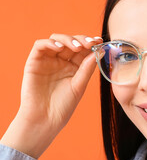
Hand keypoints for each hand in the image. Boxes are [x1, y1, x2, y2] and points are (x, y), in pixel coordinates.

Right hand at [1, 34, 102, 157]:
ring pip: (57, 40)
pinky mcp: (34, 62)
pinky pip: (40, 46)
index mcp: (74, 67)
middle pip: (71, 42)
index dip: (91, 43)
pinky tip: (60, 47)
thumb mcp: (79, 85)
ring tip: (77, 47)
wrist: (46, 119)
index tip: (99, 41)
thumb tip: (99, 51)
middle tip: (90, 43)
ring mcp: (48, 60)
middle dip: (82, 40)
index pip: (83, 50)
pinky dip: (50, 43)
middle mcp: (61, 61)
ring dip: (68, 40)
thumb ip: (87, 68)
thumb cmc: (63, 106)